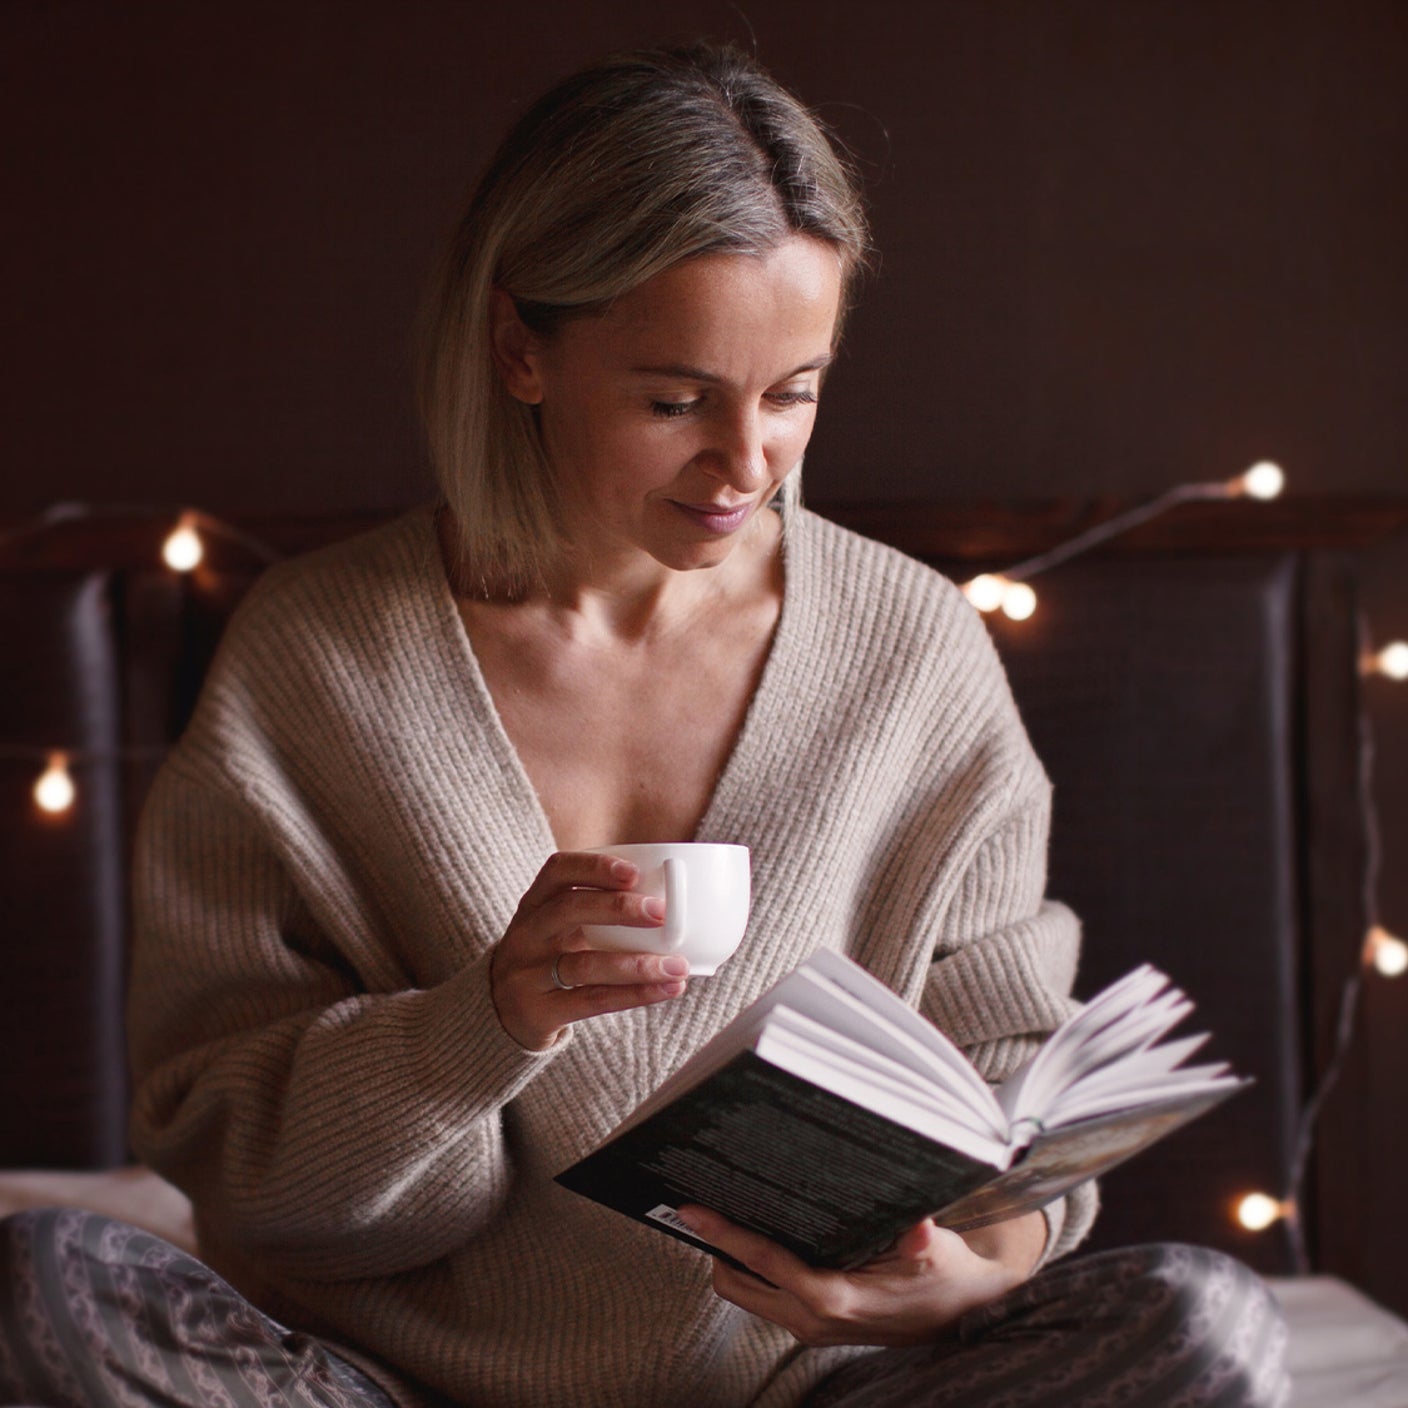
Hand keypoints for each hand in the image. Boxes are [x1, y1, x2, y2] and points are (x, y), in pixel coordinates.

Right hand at [490, 850, 689, 1049]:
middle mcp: (526, 935)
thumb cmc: (547, 959)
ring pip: (585, 964)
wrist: (500, 1015)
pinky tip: (666, 990)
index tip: (634, 872)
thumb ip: (596, 911)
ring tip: (678, 965)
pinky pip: (592, 1001)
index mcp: (533, 905)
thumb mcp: (556, 928)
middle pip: (569, 910)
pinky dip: (634, 994)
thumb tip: (676, 902)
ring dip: (638, 965)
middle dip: (618, 908)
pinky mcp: (538, 1012)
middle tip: (662, 913)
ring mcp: (528, 975)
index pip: (557, 871)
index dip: (595, 868)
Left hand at [674, 1206, 1046, 1346]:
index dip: (726, 1235)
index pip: (764, 1262)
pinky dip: (753, 1268)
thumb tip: (918, 1225)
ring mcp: (811, 1325)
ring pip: (746, 1292)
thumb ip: (923, 1241)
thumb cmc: (946, 1278)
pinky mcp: (815, 1323)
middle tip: (705, 1202)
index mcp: (835, 1298)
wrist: (964, 1312)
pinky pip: (766, 1295)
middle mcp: (813, 1318)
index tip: (694, 1210)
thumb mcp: (939, 1253)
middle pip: (737, 1283)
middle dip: (716, 1246)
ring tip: (727, 1212)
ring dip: (732, 1258)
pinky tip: (762, 1233)